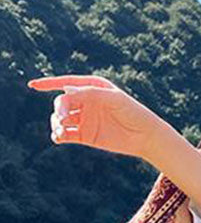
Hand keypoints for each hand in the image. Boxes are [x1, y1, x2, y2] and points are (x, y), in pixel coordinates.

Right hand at [27, 74, 165, 161]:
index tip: (33, 85)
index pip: (66, 84)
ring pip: (61, 119)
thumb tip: (66, 92)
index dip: (48, 84)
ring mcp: (84, 119)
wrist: (146, 136)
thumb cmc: (133, 112)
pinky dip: (59, 136)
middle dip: (59, 109)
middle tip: (63, 118)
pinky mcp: (86, 136)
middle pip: (62, 103)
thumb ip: (90, 93)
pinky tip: (58, 138)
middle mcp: (85, 102)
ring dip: (56, 123)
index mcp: (91, 88)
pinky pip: (66, 135)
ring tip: (60, 130)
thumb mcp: (113, 99)